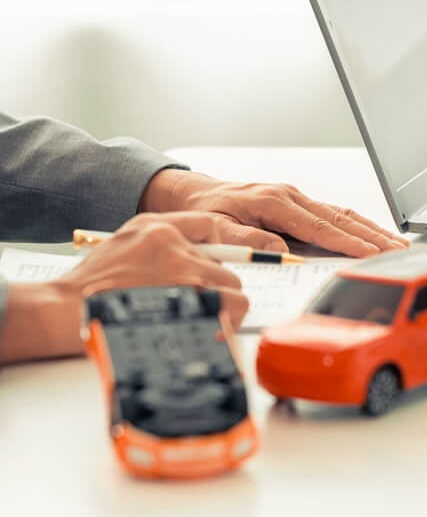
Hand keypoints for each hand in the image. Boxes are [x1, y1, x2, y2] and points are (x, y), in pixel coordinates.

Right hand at [0, 213, 248, 364]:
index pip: (208, 226)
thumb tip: (193, 256)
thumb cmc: (91, 285)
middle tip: (197, 301)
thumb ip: (157, 244)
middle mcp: (176, 249)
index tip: (209, 263)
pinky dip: (225, 321)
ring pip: (233, 290)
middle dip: (215, 284)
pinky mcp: (191, 304)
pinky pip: (231, 309)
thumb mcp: (121, 244)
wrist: (65, 309)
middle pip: (224, 266)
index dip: (214, 247)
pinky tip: (207, 328)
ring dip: (222, 305)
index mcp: (158, 230)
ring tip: (200, 317)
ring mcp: (186, 277)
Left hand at [139, 170, 408, 256]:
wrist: (194, 194)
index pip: (318, 226)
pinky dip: (358, 226)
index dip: (347, 242)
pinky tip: (375, 235)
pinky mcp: (299, 204)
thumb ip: (245, 240)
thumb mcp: (215, 227)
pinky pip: (335, 215)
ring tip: (398, 245)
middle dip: (372, 236)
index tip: (370, 254)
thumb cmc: (205, 210)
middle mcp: (291, 196)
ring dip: (372, 230)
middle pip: (341, 218)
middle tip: (398, 252)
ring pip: (343, 214)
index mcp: (273, 202)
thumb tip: (279, 252)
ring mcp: (297, 198)